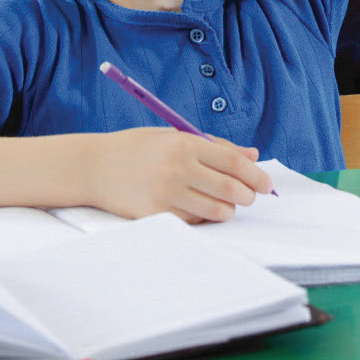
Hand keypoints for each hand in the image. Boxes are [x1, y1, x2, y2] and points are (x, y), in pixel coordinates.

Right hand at [89, 128, 272, 223]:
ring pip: (215, 211)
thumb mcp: (173, 136)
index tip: (266, 184)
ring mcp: (164, 193)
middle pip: (229, 189)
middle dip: (247, 196)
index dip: (255, 175)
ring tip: (223, 205)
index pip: (232, 161)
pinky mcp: (154, 215)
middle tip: (248, 197)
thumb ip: (214, 145)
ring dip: (226, 211)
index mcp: (183, 142)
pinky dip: (201, 219)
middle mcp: (176, 167)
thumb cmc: (137, 149)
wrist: (92, 166)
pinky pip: (192, 223)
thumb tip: (252, 155)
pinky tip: (195, 209)